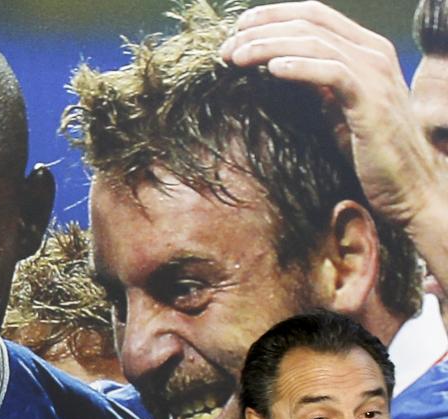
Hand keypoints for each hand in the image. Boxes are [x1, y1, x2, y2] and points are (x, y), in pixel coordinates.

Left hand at [221, 1, 447, 291]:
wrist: (407, 187)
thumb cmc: (367, 152)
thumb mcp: (334, 109)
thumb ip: (313, 85)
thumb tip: (272, 69)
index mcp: (364, 50)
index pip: (314, 15)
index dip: (272, 16)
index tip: (236, 28)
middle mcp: (373, 53)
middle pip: (309, 22)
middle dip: (262, 30)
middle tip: (225, 48)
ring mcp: (375, 75)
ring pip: (315, 42)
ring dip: (269, 47)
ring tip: (236, 58)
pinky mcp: (372, 102)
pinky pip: (332, 73)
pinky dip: (300, 67)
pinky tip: (271, 70)